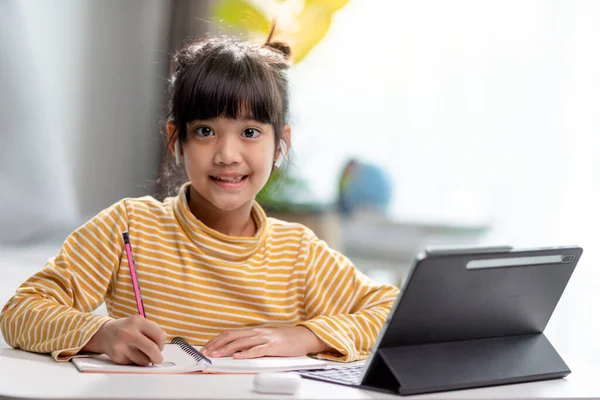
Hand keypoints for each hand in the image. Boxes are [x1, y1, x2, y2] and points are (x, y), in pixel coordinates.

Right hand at [82, 315, 166, 365]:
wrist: (104, 334)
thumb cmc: (126, 329)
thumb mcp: (140, 322)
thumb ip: (153, 331)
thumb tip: (161, 347)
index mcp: (138, 321)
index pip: (159, 335)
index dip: (162, 344)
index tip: (160, 347)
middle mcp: (129, 332)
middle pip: (152, 349)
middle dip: (158, 357)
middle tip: (158, 359)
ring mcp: (122, 345)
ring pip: (144, 360)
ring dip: (145, 359)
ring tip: (139, 352)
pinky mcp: (117, 357)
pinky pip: (133, 364)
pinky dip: (135, 362)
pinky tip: (129, 354)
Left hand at [200, 326, 331, 358]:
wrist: (305, 336)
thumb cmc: (286, 339)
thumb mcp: (266, 338)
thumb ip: (253, 342)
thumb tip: (237, 349)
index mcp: (254, 330)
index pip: (231, 333)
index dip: (217, 339)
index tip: (206, 346)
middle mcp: (257, 332)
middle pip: (232, 336)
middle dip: (217, 344)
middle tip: (206, 351)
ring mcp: (265, 338)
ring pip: (242, 342)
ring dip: (227, 349)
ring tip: (216, 354)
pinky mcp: (273, 347)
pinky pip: (257, 350)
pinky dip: (246, 353)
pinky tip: (238, 357)